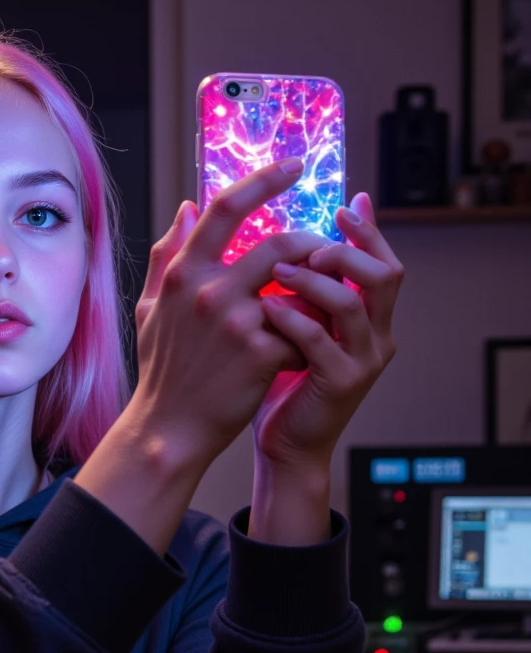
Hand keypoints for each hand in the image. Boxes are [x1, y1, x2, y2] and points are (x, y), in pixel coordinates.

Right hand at [132, 160, 329, 464]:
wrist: (168, 429)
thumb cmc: (162, 371)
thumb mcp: (150, 308)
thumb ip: (167, 255)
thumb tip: (185, 208)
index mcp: (184, 273)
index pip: (226, 206)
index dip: (265, 179)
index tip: (294, 166)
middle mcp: (209, 289)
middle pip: (280, 242)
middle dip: (313, 244)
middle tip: (325, 252)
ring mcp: (236, 320)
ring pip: (299, 284)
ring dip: (317, 289)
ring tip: (318, 302)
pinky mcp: (260, 352)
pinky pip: (301, 330)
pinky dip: (308, 338)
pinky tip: (300, 354)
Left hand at [250, 192, 403, 470]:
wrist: (286, 446)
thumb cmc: (283, 384)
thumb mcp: (296, 326)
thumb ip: (302, 286)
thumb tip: (287, 235)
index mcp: (370, 320)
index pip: (383, 262)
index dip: (367, 231)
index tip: (342, 206)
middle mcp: (377, 338)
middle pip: (385, 275)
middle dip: (347, 250)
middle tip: (308, 243)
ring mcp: (362, 363)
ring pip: (354, 304)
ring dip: (316, 280)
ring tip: (278, 269)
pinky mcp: (339, 385)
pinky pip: (320, 341)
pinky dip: (293, 318)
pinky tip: (267, 307)